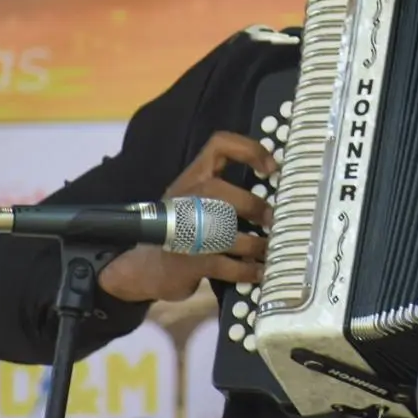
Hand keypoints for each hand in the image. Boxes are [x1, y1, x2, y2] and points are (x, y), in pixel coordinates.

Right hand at [98, 131, 278, 303]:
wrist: (143, 267)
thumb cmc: (180, 229)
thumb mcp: (194, 200)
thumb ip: (225, 191)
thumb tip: (274, 194)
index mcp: (192, 178)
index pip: (219, 146)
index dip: (249, 150)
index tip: (271, 168)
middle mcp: (187, 199)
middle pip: (219, 189)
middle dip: (252, 205)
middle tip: (271, 220)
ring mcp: (186, 232)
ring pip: (227, 232)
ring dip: (256, 244)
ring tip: (268, 249)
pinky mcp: (191, 262)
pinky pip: (228, 265)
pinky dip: (248, 270)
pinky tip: (259, 271)